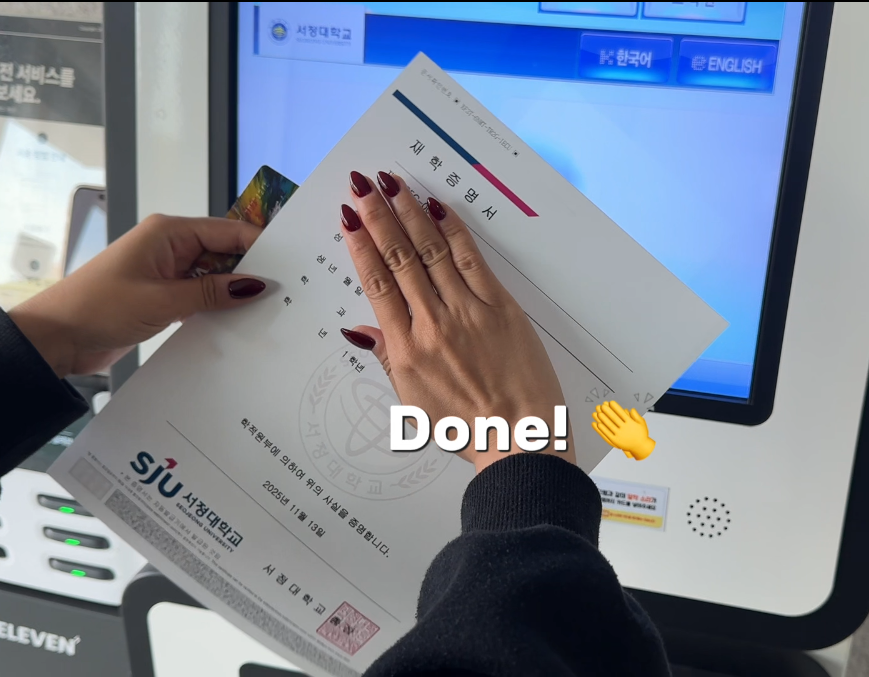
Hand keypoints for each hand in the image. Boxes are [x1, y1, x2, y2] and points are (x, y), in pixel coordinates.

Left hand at [9, 214, 268, 377]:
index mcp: (168, 232)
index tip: (292, 263)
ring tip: (270, 309)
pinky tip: (239, 322)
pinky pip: (201, 295)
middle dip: (252, 270)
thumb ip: (213, 292)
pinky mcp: (163, 296)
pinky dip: (217, 307)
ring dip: (234, 293)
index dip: (260, 245)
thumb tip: (258, 285)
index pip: (228, 231)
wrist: (55, 338)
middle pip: (225, 252)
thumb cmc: (99, 308)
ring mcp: (167, 272)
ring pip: (215, 277)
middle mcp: (170, 246)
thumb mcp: (163, 301)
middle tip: (289, 290)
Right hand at [338, 170, 573, 472]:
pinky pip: (472, 261)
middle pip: (399, 258)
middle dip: (379, 216)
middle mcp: (432, 325)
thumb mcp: (413, 402)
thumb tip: (360, 329)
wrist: (519, 438)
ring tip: (393, 183)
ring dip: (410, 212)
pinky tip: (438, 207)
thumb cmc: (467, 428)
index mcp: (406, 351)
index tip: (349, 216)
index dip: (360, 245)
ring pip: (431, 252)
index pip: (377, 284)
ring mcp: (467, 313)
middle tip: (364, 184)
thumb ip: (387, 358)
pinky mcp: (500, 308)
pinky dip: (454, 231)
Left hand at [592, 401, 655, 459]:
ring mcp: (620, 435)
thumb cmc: (641, 433)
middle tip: (602, 405)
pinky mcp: (616, 441)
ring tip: (598, 413)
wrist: (640, 447)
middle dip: (608, 411)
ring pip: (610, 426)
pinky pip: (608, 434)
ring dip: (603, 419)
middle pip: (615, 419)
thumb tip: (631, 409)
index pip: (622, 413)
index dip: (616, 407)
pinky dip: (602, 429)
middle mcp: (625, 429)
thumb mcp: (641, 423)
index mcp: (631, 423)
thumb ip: (636, 416)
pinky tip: (598, 424)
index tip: (611, 402)